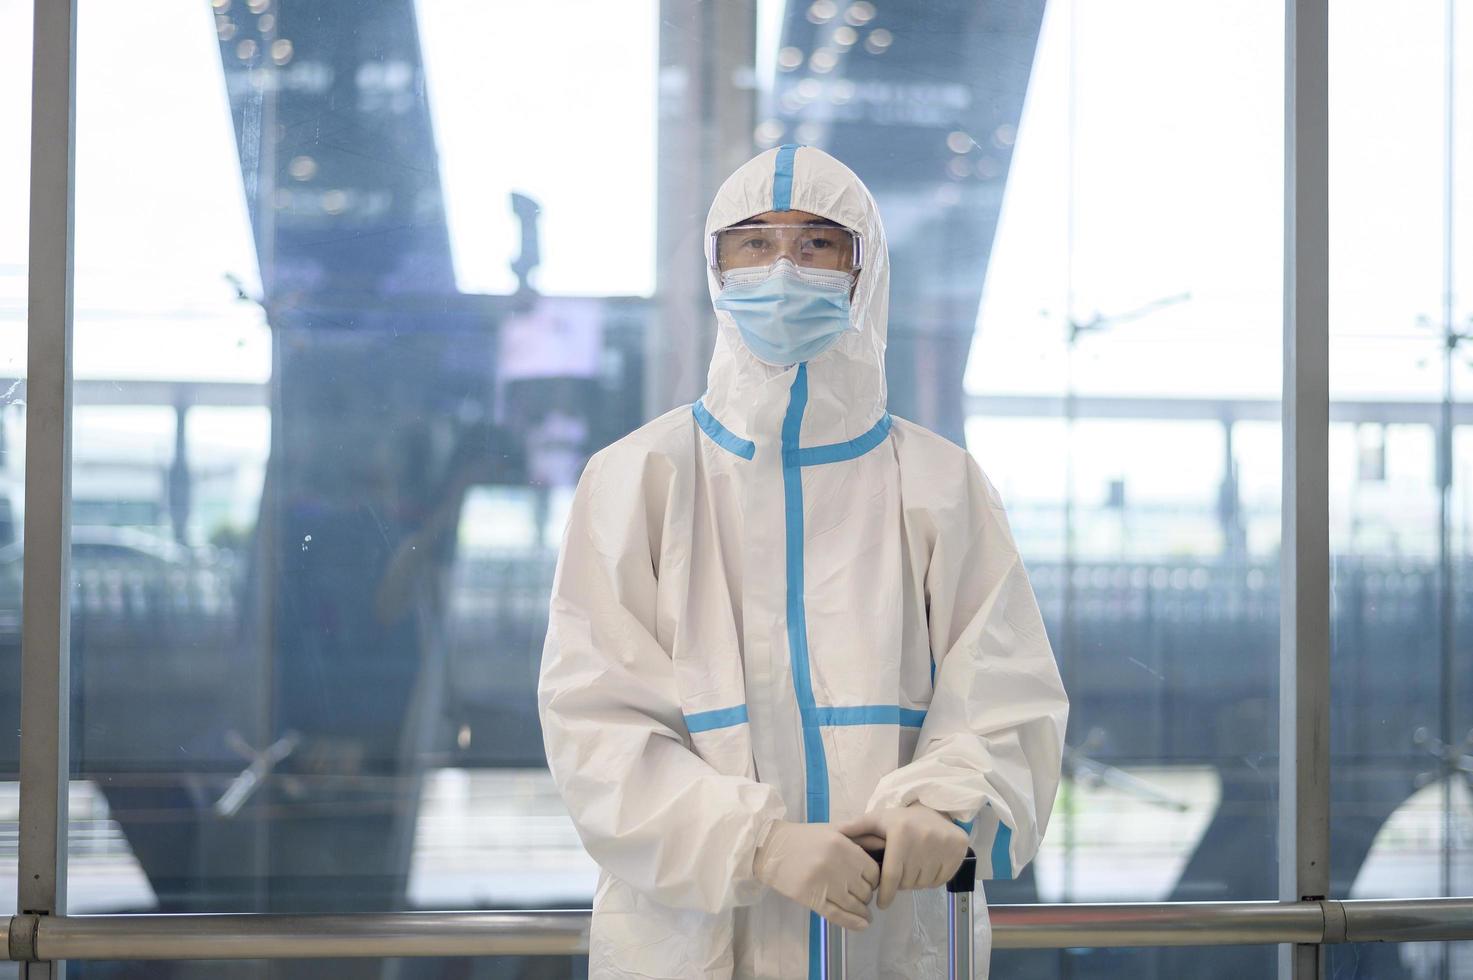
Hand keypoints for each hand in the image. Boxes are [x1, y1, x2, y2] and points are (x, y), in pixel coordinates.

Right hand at [753, 820, 880, 929]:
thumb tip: (884, 844)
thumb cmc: (803, 838)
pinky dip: (852, 923)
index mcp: (842, 845)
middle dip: (866, 896)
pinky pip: (837, 915)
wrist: (770, 847)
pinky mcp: (810, 897)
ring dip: (861, 912)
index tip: (869, 882)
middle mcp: (836, 864)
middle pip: (865, 890)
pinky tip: (861, 925)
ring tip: (864, 914)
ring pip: (853, 904)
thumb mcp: (832, 830)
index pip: (873, 871)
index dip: (874, 880)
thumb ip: (858, 837)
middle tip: (862, 897)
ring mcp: (823, 882)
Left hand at [837, 805, 968, 909]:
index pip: (892, 876)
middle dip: (900, 883)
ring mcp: (944, 845)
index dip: (886, 893)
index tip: (881, 903)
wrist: (935, 810)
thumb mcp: (877, 820)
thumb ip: (855, 828)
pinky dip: (931, 880)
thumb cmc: (901, 820)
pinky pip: (940, 880)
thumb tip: (831, 832)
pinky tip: (926, 867)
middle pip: (907, 882)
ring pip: (923, 883)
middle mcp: (924, 839)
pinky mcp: (958, 851)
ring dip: (915, 882)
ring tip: (911, 868)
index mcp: (901, 833)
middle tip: (899, 873)